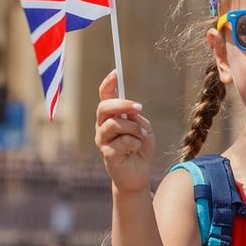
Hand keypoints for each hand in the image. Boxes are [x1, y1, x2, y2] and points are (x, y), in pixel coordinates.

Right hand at [95, 70, 154, 193]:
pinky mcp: (107, 153)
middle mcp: (102, 125)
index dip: (108, 84)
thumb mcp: (144, 128)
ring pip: (114, 124)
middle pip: (104, 107)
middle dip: (122, 104)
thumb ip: (136, 117)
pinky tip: (135, 149)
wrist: (138, 173)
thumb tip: (129, 111)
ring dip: (134, 128)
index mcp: (111, 116)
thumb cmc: (140, 148)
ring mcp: (102, 139)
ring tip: (143, 135)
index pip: (105, 96)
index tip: (116, 72)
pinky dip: (134, 143)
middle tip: (140, 108)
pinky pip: (121, 141)